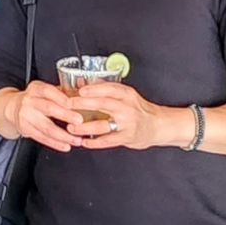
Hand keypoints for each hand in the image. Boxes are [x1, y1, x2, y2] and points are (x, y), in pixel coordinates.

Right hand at [5, 81, 82, 152]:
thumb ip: (63, 91)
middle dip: (65, 115)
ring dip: (63, 135)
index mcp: (36, 89)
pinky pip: (42, 138)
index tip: (72, 103)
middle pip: (48, 108)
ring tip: (76, 140)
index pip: (48, 91)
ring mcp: (26, 116)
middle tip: (79, 121)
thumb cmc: (35, 99)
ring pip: (46, 127)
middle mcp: (30, 101)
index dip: (60, 97)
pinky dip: (55, 143)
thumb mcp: (45, 90)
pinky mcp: (25, 128)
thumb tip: (83, 87)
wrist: (13, 108)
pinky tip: (66, 146)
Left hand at [62, 81, 182, 150]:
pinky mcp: (127, 137)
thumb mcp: (125, 95)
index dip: (93, 89)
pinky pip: (108, 140)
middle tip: (67, 105)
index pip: (109, 89)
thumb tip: (81, 82)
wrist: (158, 125)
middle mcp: (127, 108)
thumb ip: (104, 90)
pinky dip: (95, 142)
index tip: (79, 90)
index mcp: (126, 94)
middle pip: (103, 104)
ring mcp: (128, 123)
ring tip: (71, 127)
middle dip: (83, 105)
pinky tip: (84, 142)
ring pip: (103, 125)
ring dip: (85, 127)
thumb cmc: (138, 109)